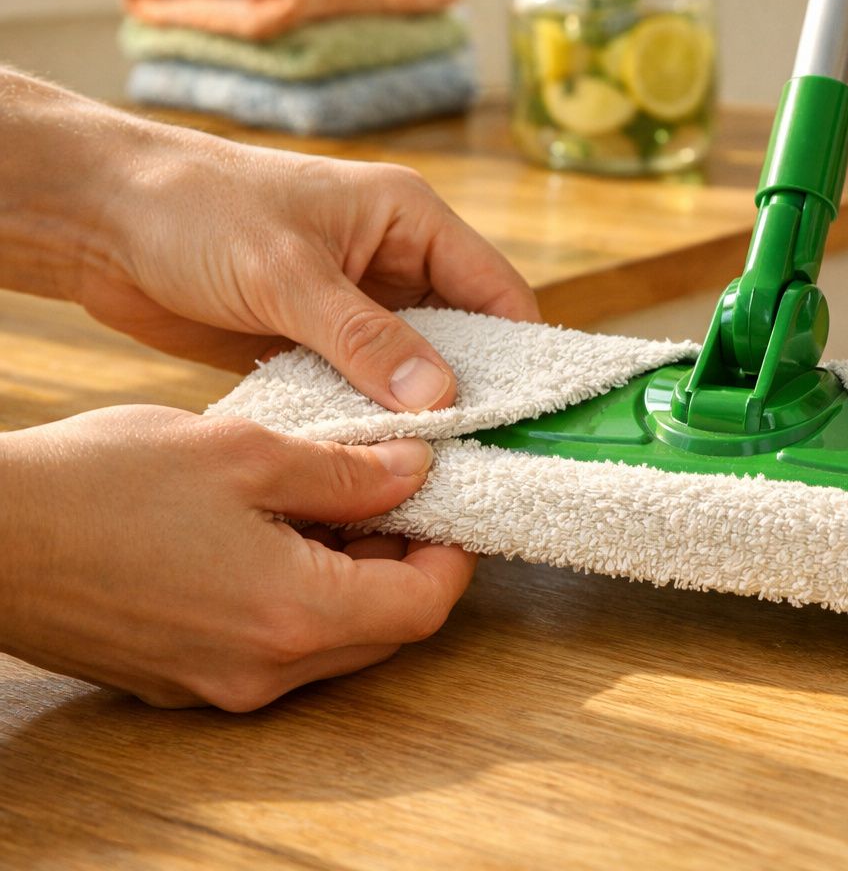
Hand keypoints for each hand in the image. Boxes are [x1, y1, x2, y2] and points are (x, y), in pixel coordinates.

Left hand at [0, 68, 538, 410]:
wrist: (97, 219)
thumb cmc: (193, 211)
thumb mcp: (287, 274)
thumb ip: (366, 338)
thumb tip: (442, 400)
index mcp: (409, 220)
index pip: (496, 290)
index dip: (522, 352)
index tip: (532, 419)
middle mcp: (393, 262)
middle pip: (465, 338)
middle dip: (475, 393)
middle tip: (488, 460)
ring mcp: (355, 306)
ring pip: (415, 371)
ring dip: (418, 415)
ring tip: (438, 473)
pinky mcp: (316, 342)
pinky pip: (364, 388)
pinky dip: (371, 421)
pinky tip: (376, 461)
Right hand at [0, 406, 472, 710]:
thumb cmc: (101, 484)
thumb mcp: (246, 454)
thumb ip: (346, 473)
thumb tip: (416, 470)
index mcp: (294, 616)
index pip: (422, 607)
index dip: (454, 555)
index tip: (453, 504)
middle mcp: (262, 672)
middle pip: (381, 632)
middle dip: (404, 563)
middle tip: (398, 493)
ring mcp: (215, 685)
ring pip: (327, 643)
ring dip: (350, 579)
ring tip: (331, 501)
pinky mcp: (178, 678)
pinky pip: (270, 647)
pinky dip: (296, 597)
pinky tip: (271, 533)